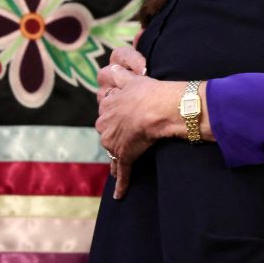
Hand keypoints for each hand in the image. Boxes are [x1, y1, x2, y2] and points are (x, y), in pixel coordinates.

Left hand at [96, 54, 183, 199]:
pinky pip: (122, 173)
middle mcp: (105, 123)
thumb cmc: (150, 92)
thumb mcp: (134, 77)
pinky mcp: (124, 157)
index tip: (123, 118)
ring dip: (118, 157)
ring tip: (124, 164)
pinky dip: (121, 184)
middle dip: (115, 135)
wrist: (158, 108)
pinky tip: (119, 195)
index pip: (108, 111)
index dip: (116, 114)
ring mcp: (114, 142)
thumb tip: (115, 67)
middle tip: (128, 137)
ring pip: (113, 151)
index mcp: (108, 105)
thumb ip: (122, 73)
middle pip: (107, 132)